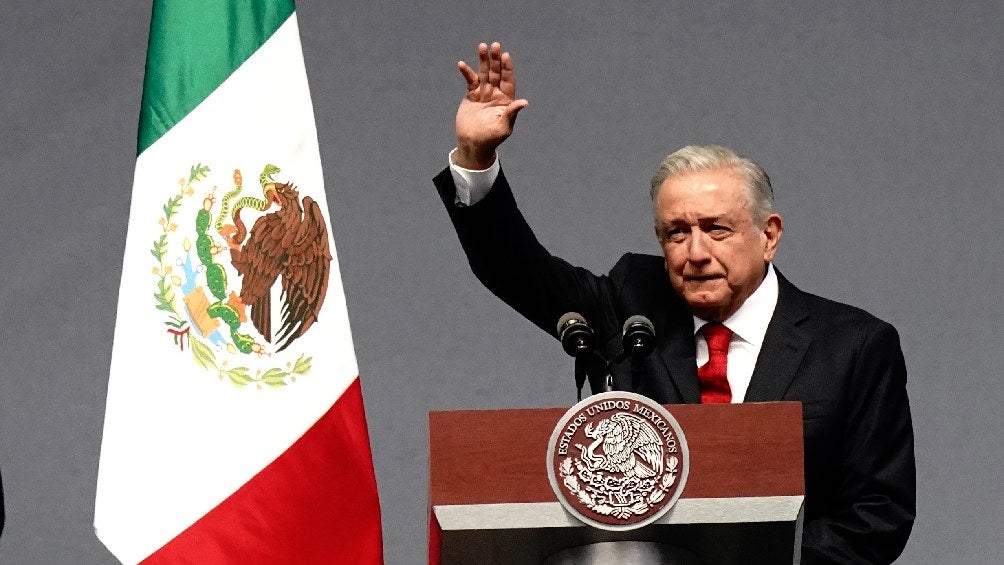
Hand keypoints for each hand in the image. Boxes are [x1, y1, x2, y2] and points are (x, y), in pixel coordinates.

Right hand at [454, 42, 528, 168]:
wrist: (473, 144)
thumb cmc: (492, 138)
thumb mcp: (504, 126)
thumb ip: (512, 112)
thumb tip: (525, 102)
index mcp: (506, 99)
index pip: (508, 80)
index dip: (507, 68)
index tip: (505, 56)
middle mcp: (496, 93)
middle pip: (496, 72)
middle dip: (495, 59)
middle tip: (495, 45)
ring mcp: (483, 93)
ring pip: (483, 73)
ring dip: (482, 60)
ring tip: (482, 46)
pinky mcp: (471, 96)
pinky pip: (469, 81)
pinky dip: (466, 73)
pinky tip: (462, 64)